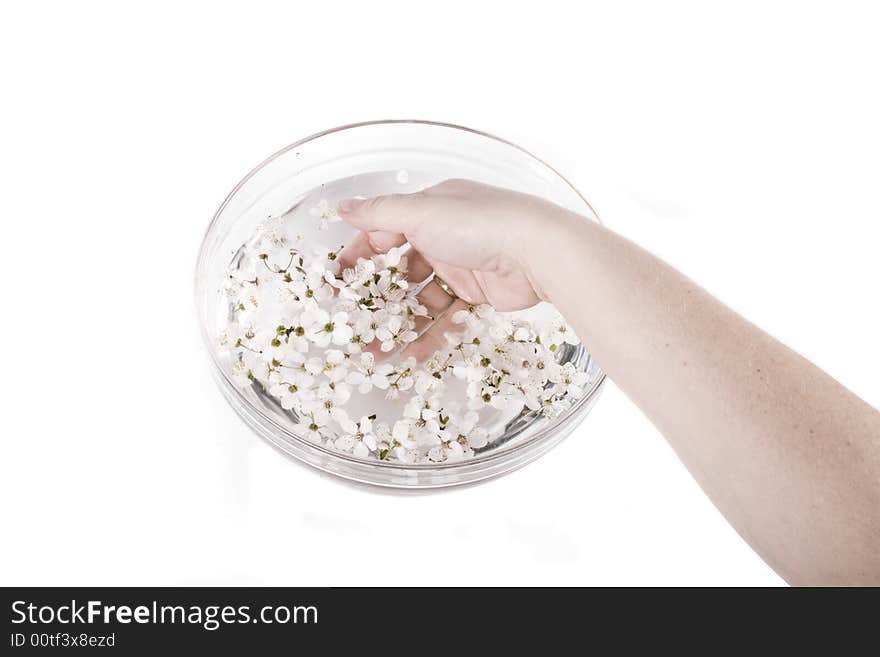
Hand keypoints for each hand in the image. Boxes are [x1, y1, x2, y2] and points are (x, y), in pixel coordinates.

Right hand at [336, 179, 562, 358]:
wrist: (537, 252)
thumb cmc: (479, 223)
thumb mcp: (421, 212)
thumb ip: (379, 213)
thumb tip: (342, 207)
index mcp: (428, 210)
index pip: (383, 233)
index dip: (358, 258)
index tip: (337, 284)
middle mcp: (443, 236)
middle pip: (400, 272)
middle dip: (377, 301)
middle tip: (355, 327)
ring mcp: (462, 266)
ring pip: (421, 300)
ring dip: (400, 325)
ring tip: (377, 352)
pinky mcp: (479, 294)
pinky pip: (447, 318)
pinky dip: (430, 336)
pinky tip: (410, 355)